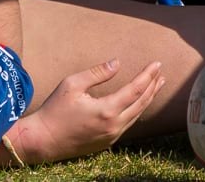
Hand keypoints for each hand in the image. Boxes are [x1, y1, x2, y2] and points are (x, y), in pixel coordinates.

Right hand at [10, 59, 165, 162]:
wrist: (44, 140)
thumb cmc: (55, 110)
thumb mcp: (72, 85)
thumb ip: (96, 74)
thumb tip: (117, 63)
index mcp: (107, 110)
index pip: (135, 90)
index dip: (147, 75)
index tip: (156, 64)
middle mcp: (114, 125)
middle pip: (141, 103)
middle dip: (152, 86)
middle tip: (160, 72)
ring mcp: (113, 135)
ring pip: (137, 115)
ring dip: (147, 98)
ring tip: (155, 85)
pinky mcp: (108, 141)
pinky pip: (128, 123)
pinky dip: (137, 110)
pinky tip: (138, 102)